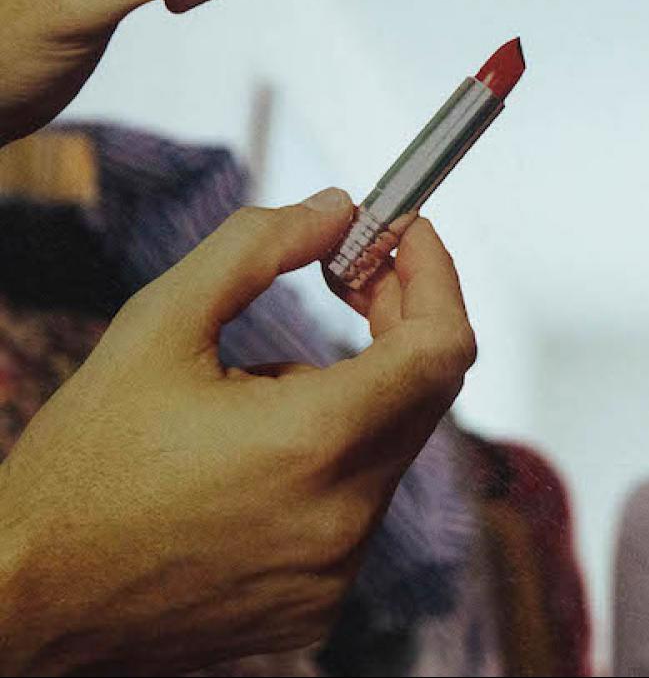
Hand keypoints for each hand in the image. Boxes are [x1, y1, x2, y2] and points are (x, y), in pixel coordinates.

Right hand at [0, 189, 474, 673]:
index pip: (442, 346)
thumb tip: (338, 208)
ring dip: (350, 394)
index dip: (437, 278)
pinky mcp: (319, 605)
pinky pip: (356, 505)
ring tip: (248, 393)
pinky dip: (328, 461)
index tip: (408, 238)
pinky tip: (248, 460)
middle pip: (425, 391)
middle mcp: (343, 515)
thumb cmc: (79, 470)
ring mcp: (336, 570)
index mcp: (314, 441)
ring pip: (388, 445)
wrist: (22, 603)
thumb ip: (256, 248)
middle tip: (351, 274)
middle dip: (399, 319)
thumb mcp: (155, 327)